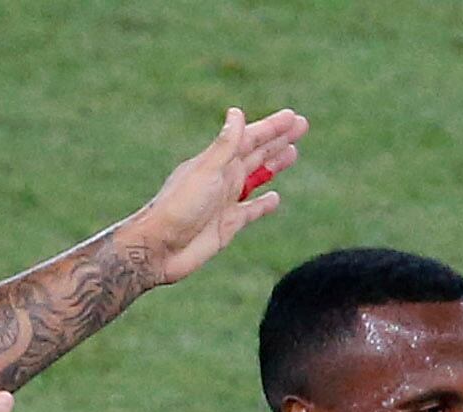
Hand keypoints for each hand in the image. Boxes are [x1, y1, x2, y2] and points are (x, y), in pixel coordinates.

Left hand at [126, 106, 308, 284]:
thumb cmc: (179, 207)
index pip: (250, 138)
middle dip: (279, 140)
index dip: (272, 128)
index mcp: (217, 162)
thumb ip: (225, 145)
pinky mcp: (227, 225)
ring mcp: (225, 201)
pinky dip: (264, 204)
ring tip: (292, 154)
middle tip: (302, 125)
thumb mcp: (206, 172)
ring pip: (256, 177)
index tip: (294, 117)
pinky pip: (251, 211)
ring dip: (274, 165)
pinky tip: (275, 198)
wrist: (160, 248)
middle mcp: (222, 178)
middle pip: (257, 153)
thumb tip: (237, 113)